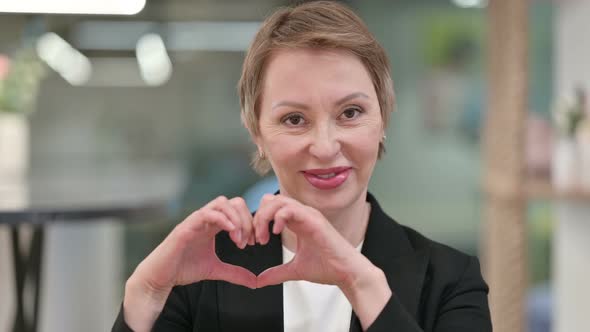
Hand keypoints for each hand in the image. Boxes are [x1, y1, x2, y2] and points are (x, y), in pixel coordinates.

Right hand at [123, 196, 256, 331]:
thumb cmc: (183, 269)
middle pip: (233, 202)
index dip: (249, 223)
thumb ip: (235, 273)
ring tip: (239, 240)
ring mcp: (195, 221)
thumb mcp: (216, 270)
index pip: (237, 210)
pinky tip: (231, 233)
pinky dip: (222, 219)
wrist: (161, 277)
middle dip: (246, 220)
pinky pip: (206, 213)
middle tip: (248, 241)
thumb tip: (255, 282)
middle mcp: (205, 219)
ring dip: (236, 219)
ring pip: (221, 203)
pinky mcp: (185, 227)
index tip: (253, 242)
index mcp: (213, 225)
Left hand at [253, 194, 364, 288]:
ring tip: (263, 237)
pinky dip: (278, 217)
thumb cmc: (328, 267)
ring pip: (278, 201)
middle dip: (258, 217)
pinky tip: (275, 232)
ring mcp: (308, 215)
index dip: (258, 221)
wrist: (347, 273)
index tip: (255, 241)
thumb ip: (276, 273)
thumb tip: (259, 280)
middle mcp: (302, 215)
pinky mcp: (314, 220)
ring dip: (265, 217)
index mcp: (297, 222)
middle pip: (271, 200)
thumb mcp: (294, 269)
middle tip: (257, 238)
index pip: (271, 208)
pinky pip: (291, 209)